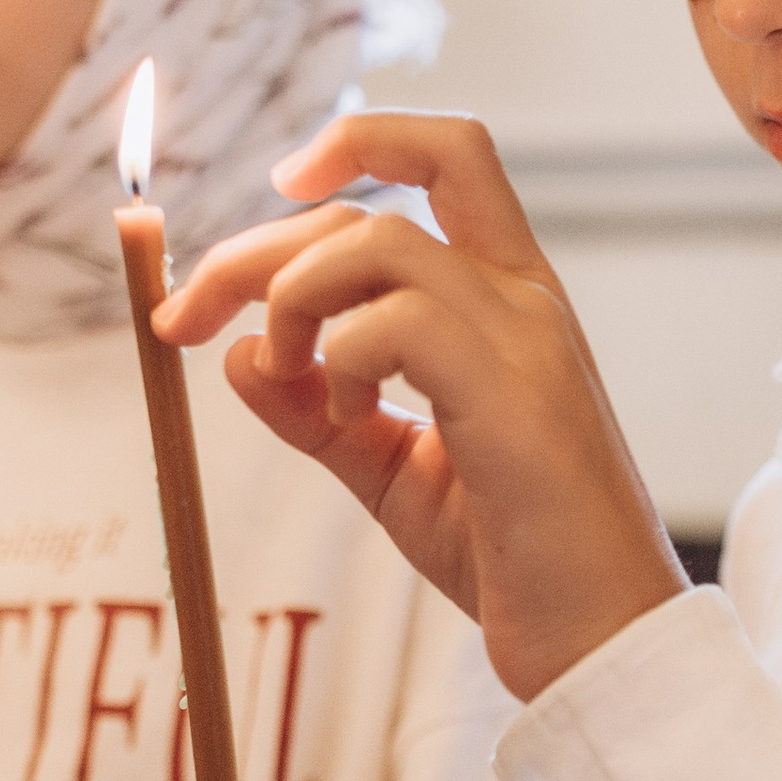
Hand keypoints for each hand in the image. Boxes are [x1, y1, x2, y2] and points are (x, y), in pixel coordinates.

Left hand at [158, 112, 686, 702]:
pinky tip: (349, 417)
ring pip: (376, 240)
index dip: (360, 139)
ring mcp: (526, 336)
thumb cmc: (514, 557)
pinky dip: (342, 357)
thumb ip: (319, 413)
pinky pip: (398, 321)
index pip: (448, 154)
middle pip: (369, 205)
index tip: (284, 180)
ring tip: (287, 375)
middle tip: (180, 320)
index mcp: (508, 299)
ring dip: (290, 296)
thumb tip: (238, 355)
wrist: (601, 641)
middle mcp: (524, 297)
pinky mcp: (514, 392)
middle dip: (251, 249)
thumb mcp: (393, 473)